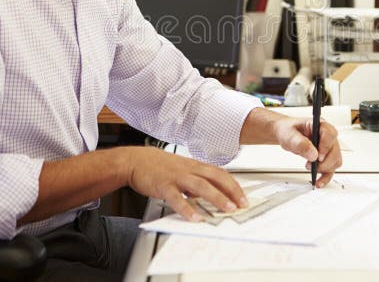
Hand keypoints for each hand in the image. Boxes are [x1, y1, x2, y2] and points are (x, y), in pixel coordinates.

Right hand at [124, 146, 246, 221]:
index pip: (220, 174)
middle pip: (215, 177)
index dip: (233, 185)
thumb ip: (196, 179)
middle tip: (242, 205)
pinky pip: (177, 198)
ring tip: (227, 209)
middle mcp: (189, 169)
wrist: (135, 160)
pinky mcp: (164, 186)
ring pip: (201, 186)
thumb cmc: (158, 166)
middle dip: (231, 191)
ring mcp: (177, 177)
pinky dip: (187, 209)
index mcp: (195, 165)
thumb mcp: (182, 169)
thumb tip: (210, 193)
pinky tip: (196, 218)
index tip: (243, 197)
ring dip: (216, 197)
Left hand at [272, 117, 342, 187]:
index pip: (330, 134)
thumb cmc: (289, 130)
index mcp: (321, 125)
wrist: (286, 134)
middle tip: (310, 164)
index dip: (326, 146)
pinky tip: (319, 182)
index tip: (318, 156)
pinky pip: (331, 169)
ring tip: (309, 167)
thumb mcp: (290, 134)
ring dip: (324, 168)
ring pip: (335, 161)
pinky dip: (326, 177)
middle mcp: (328, 136)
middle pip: (335, 151)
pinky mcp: (326, 158)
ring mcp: (329, 147)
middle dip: (324, 162)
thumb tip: (313, 155)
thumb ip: (300, 143)